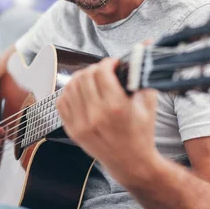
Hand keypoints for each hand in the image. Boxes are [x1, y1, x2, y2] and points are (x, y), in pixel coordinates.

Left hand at [55, 58, 159, 178]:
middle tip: (104, 72)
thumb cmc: (142, 132)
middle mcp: (96, 115)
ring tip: (92, 81)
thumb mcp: (148, 102)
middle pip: (84, 76)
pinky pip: (61, 102)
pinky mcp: (72, 130)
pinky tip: (81, 93)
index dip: (108, 63)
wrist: (131, 163)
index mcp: (115, 107)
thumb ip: (143, 74)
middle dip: (95, 69)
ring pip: (70, 87)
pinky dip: (69, 93)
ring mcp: (81, 124)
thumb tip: (147, 45)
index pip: (101, 72)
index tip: (114, 64)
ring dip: (81, 79)